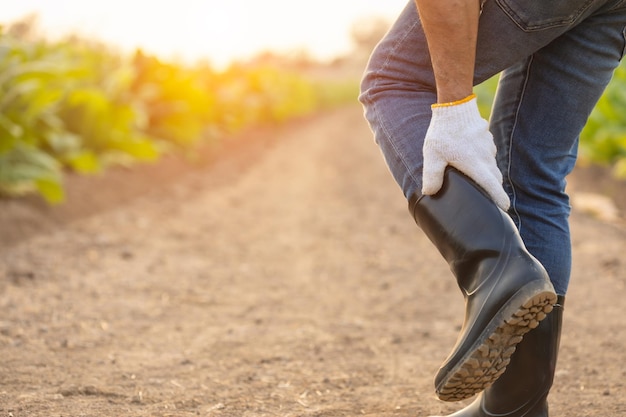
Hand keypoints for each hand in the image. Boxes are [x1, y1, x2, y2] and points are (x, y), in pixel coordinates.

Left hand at [422, 95, 510, 210]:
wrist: (454, 106)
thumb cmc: (442, 133)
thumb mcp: (432, 156)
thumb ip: (432, 176)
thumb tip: (429, 193)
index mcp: (476, 165)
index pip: (493, 187)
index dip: (499, 200)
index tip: (504, 210)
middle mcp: (486, 157)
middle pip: (495, 179)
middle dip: (494, 191)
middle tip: (491, 202)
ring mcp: (488, 147)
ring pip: (492, 166)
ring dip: (488, 175)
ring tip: (480, 184)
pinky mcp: (486, 138)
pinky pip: (488, 154)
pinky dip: (485, 162)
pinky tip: (474, 162)